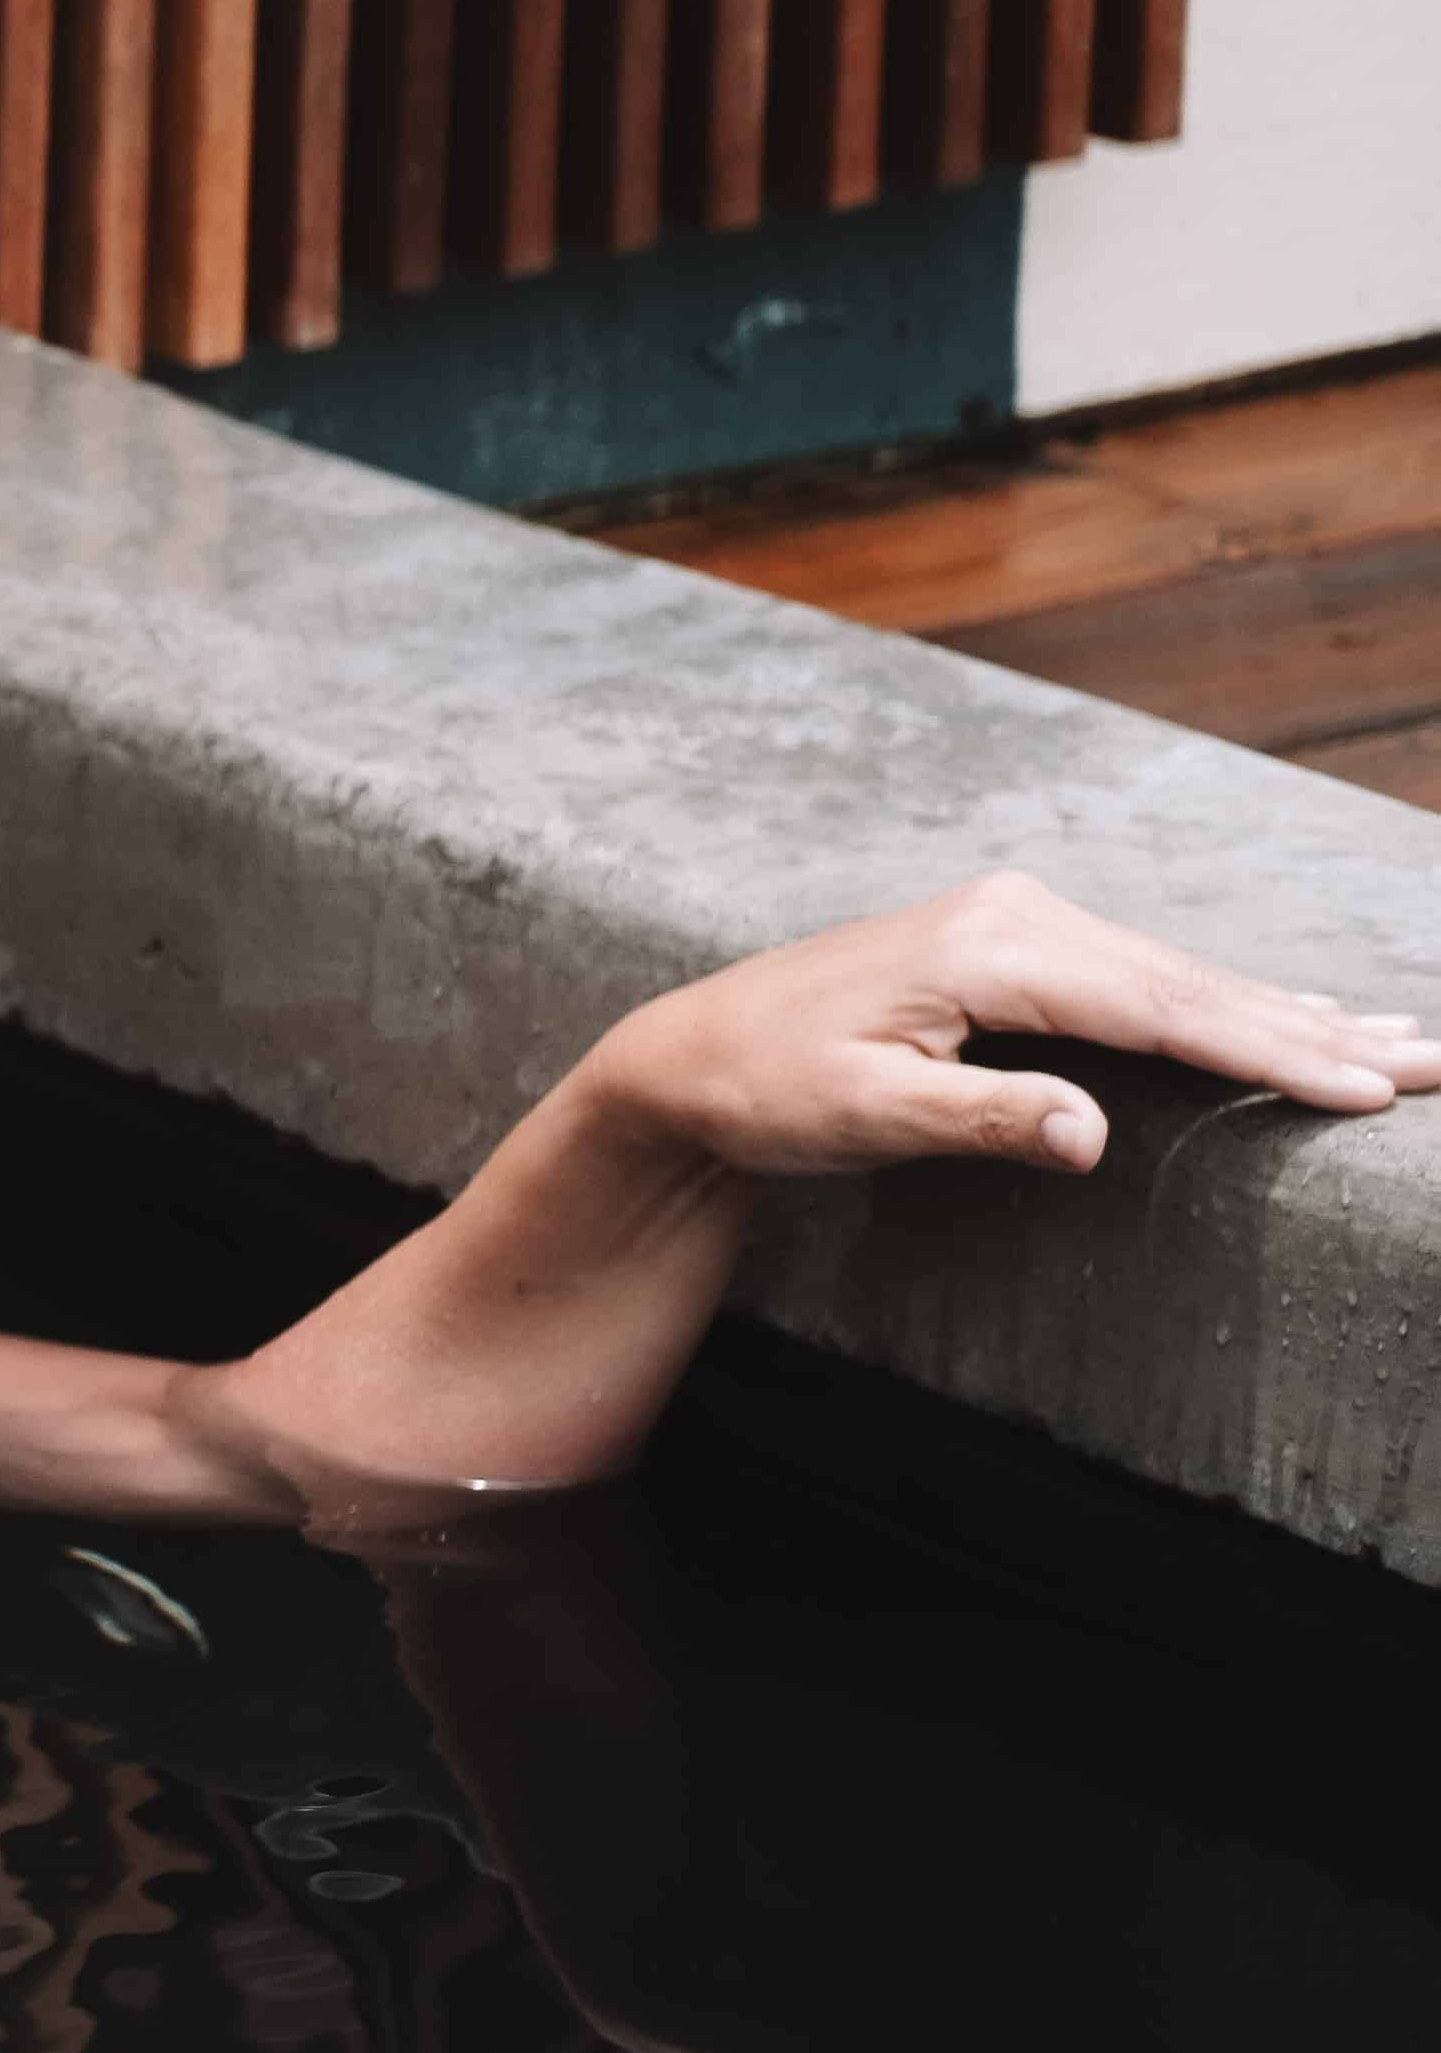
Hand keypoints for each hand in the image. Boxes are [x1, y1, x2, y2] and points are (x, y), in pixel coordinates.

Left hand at [589, 871, 1429, 1182]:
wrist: (686, 1058)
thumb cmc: (764, 1089)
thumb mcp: (861, 1114)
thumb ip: (981, 1119)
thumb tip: (1090, 1135)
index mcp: (993, 948)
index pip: (1164, 1012)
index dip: (1271, 1056)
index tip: (1367, 1089)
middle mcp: (1021, 917)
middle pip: (1198, 986)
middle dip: (1322, 1031)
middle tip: (1439, 1064)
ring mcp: (1023, 924)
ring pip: (1187, 980)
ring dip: (1297, 1016)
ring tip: (1406, 1043)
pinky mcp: (1018, 947)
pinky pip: (1151, 982)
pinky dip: (1233, 1007)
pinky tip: (1301, 1019)